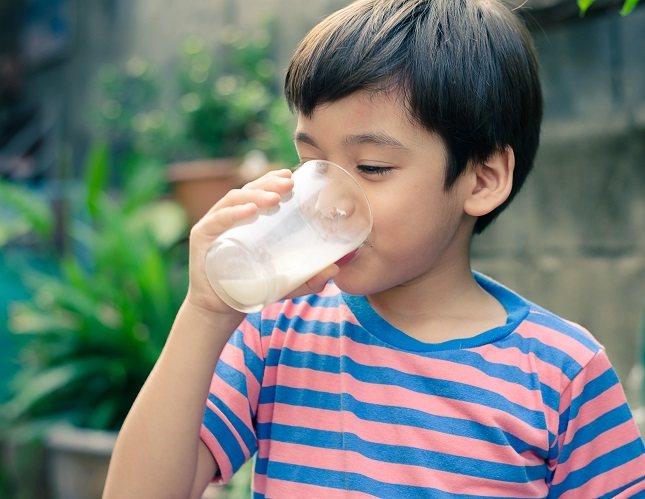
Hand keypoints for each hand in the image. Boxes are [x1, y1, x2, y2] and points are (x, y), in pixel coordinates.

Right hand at [185, 169, 338, 315]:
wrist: (220, 311)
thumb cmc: (250, 289)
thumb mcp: (284, 282)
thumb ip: (308, 278)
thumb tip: (336, 269)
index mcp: (245, 219)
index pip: (258, 191)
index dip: (272, 179)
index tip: (292, 175)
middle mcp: (227, 217)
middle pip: (248, 191)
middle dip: (268, 183)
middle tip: (289, 183)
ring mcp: (213, 226)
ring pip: (234, 201)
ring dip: (254, 195)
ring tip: (274, 198)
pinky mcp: (201, 239)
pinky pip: (217, 221)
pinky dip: (233, 213)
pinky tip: (249, 210)